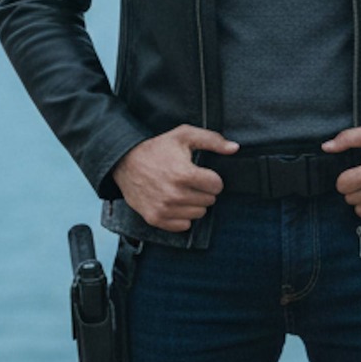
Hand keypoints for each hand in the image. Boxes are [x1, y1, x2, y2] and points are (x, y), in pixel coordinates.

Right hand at [112, 125, 238, 231]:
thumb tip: (235, 148)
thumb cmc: (157, 148)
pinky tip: (174, 202)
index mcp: (184, 174)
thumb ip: (212, 140)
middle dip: (203, 190)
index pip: (217, 186)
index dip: (212, 178)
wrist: (125, 163)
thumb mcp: (184, 136)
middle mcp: (174, 194)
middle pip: (209, 201)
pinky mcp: (156, 218)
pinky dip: (182, 216)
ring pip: (198, 214)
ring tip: (182, 191)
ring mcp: (164, 208)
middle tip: (190, 181)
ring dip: (194, 203)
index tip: (202, 174)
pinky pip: (183, 225)